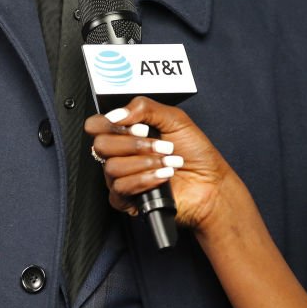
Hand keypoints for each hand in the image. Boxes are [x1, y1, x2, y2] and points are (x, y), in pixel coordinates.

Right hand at [85, 96, 237, 233]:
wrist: (210, 182)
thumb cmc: (195, 152)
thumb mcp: (174, 118)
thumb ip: (144, 108)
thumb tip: (117, 113)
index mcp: (126, 133)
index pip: (96, 125)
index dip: (112, 124)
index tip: (141, 127)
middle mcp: (120, 154)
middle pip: (101, 145)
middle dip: (135, 144)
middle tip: (159, 145)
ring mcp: (121, 177)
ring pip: (112, 167)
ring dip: (146, 163)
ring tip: (168, 161)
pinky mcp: (126, 199)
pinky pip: (121, 188)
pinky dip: (146, 180)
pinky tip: (164, 176)